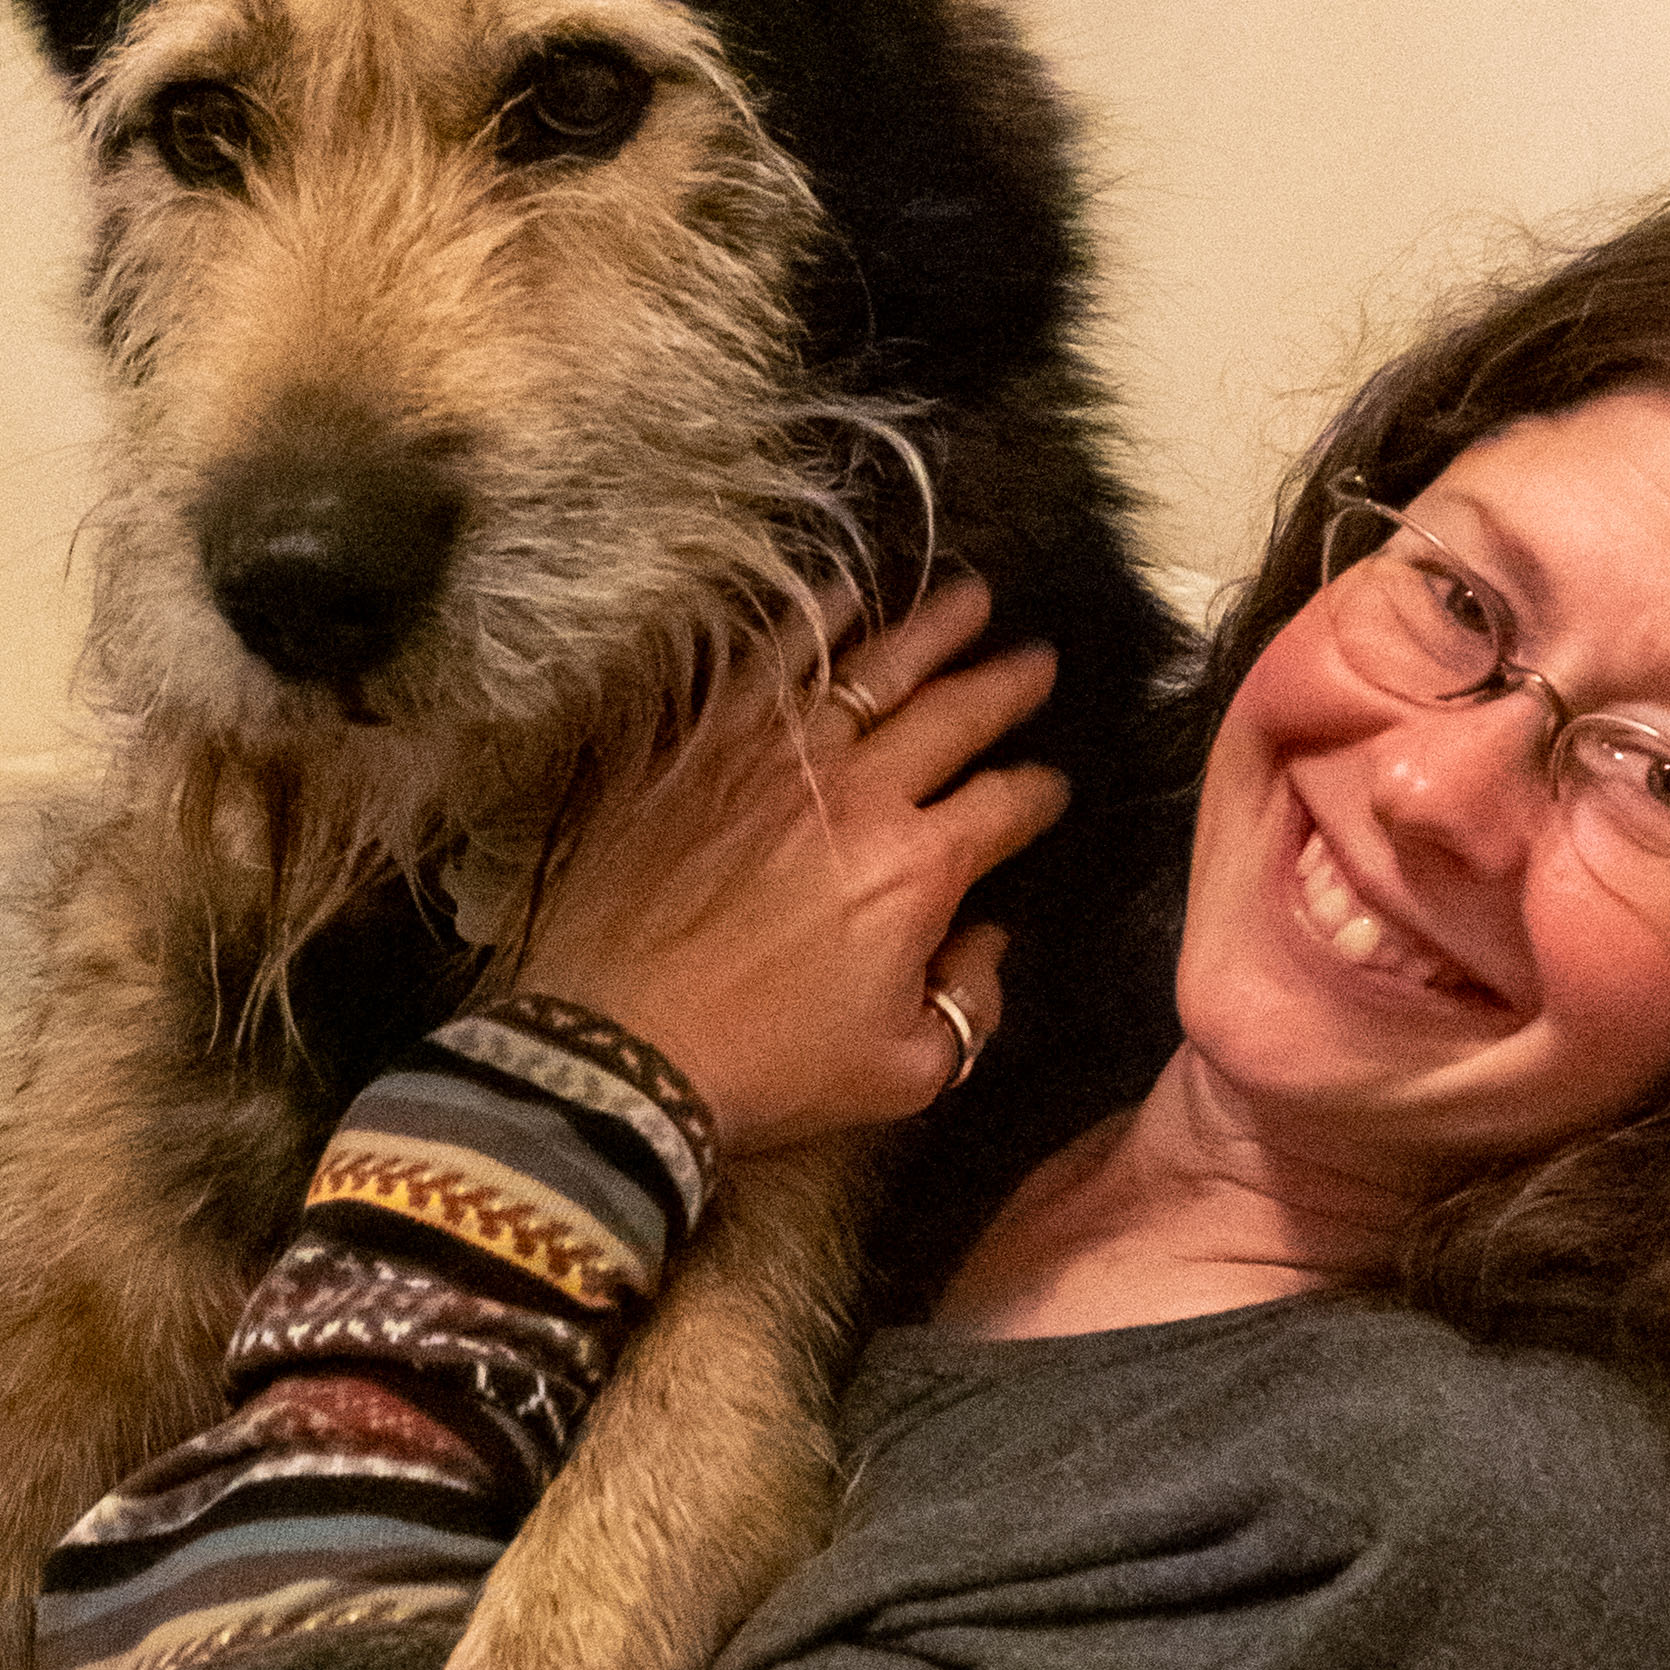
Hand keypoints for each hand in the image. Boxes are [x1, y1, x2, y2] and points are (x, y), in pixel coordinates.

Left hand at [522, 572, 1066, 1147]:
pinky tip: (841, 596)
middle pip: (956, 714)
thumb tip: (984, 944)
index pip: (1008, 805)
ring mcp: (774, 758)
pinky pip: (769, 663)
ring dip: (930, 629)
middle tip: (1037, 661)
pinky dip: (813, 622)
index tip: (1049, 788)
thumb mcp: (904, 1073)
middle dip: (1008, 685)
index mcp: (919, 869)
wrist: (619, 1052)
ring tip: (969, 599)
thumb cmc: (763, 1070)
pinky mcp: (700, 748)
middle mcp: (858, 793)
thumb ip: (970, 1005)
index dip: (1041, 793)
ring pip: (872, 667)